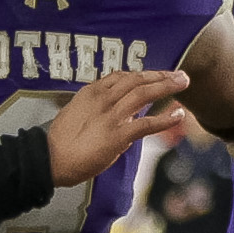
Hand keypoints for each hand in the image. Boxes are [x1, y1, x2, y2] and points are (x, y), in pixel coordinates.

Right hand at [46, 67, 188, 186]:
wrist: (50, 159)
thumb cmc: (61, 141)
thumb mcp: (76, 114)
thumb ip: (97, 109)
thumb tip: (119, 114)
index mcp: (91, 92)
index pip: (122, 76)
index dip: (143, 74)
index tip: (157, 74)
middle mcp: (103, 99)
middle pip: (137, 80)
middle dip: (160, 75)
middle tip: (179, 74)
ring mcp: (111, 116)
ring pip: (144, 94)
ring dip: (166, 86)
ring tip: (184, 83)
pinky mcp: (118, 135)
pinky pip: (147, 124)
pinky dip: (166, 119)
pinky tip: (179, 115)